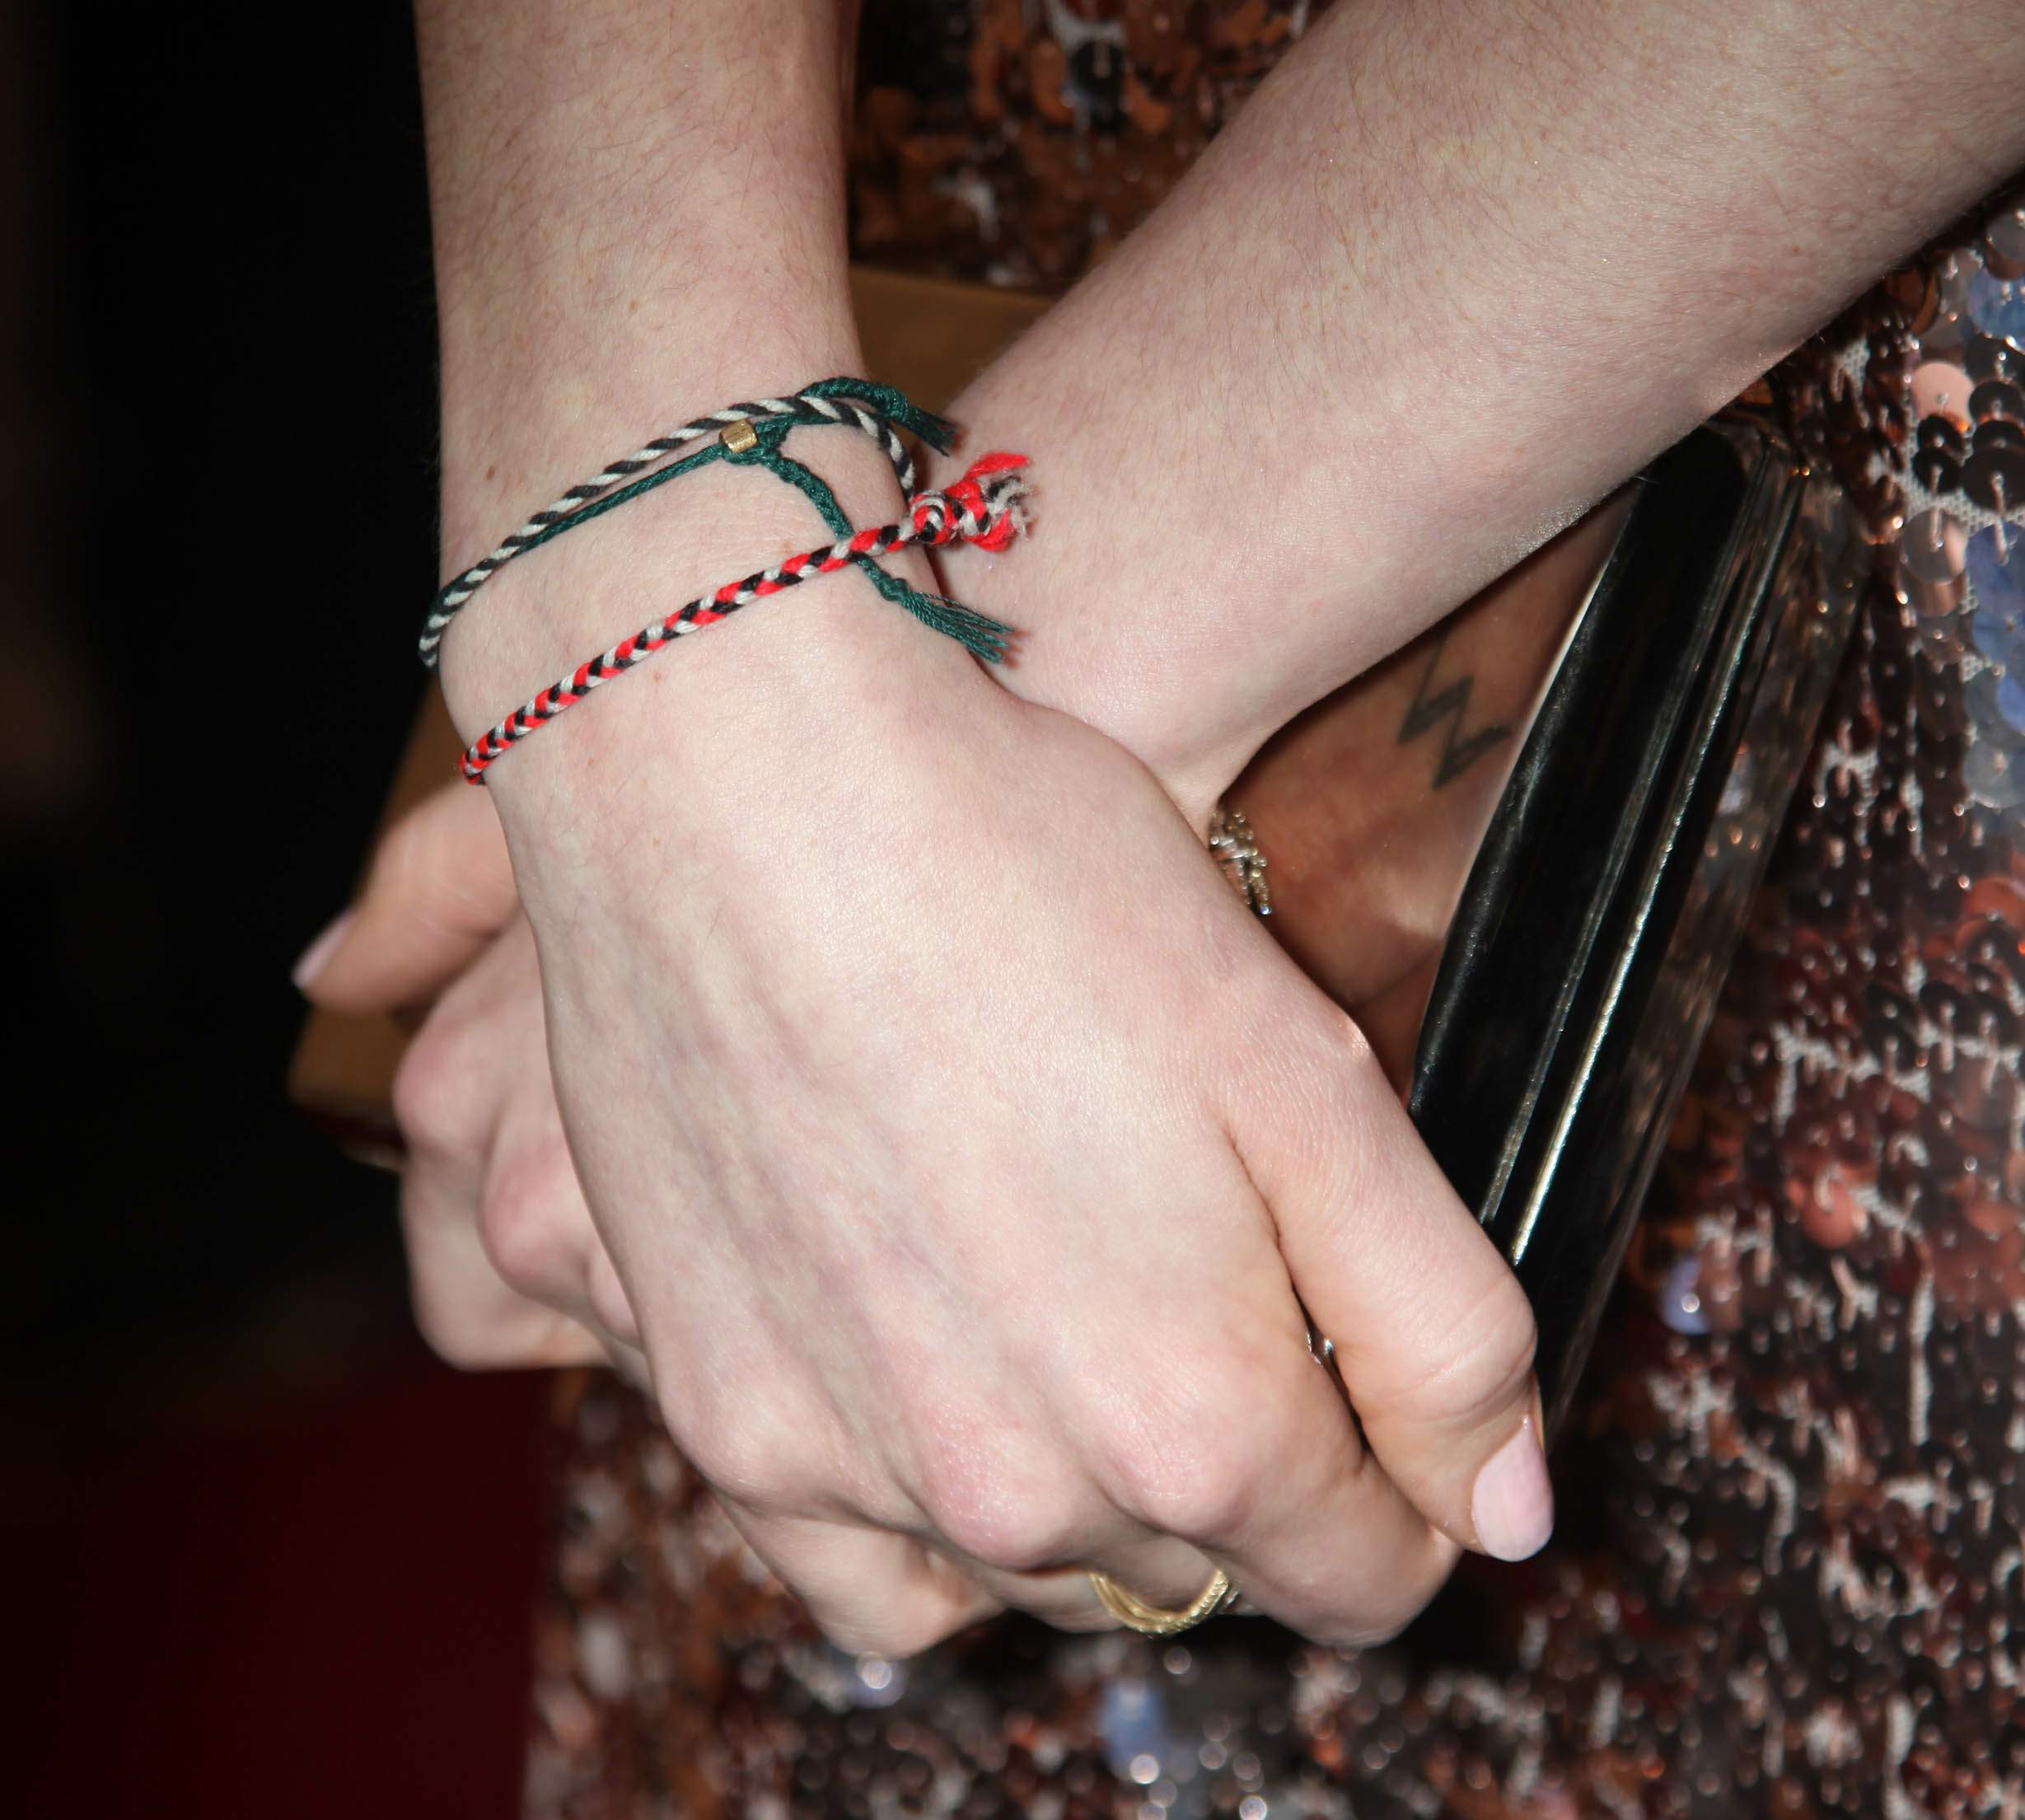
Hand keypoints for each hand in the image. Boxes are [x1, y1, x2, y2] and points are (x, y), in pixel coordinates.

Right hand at [305, 484, 1581, 1652]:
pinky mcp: (718, 1420)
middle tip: (1203, 1277)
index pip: (1362, 1572)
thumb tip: (1504, 1518)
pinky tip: (933, 1404)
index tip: (1366, 1381)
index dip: (1400, 1487)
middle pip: (1196, 1570)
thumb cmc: (1034, 884)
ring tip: (1067, 1323)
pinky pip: (855, 1578)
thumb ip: (1437, 1323)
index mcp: (1194, 1422)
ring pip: (1034, 1575)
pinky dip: (919, 1533)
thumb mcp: (1306, 1068)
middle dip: (1240, 1467)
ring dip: (1086, 1499)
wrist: (734, 787)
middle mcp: (1015, 1500)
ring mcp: (843, 1473)